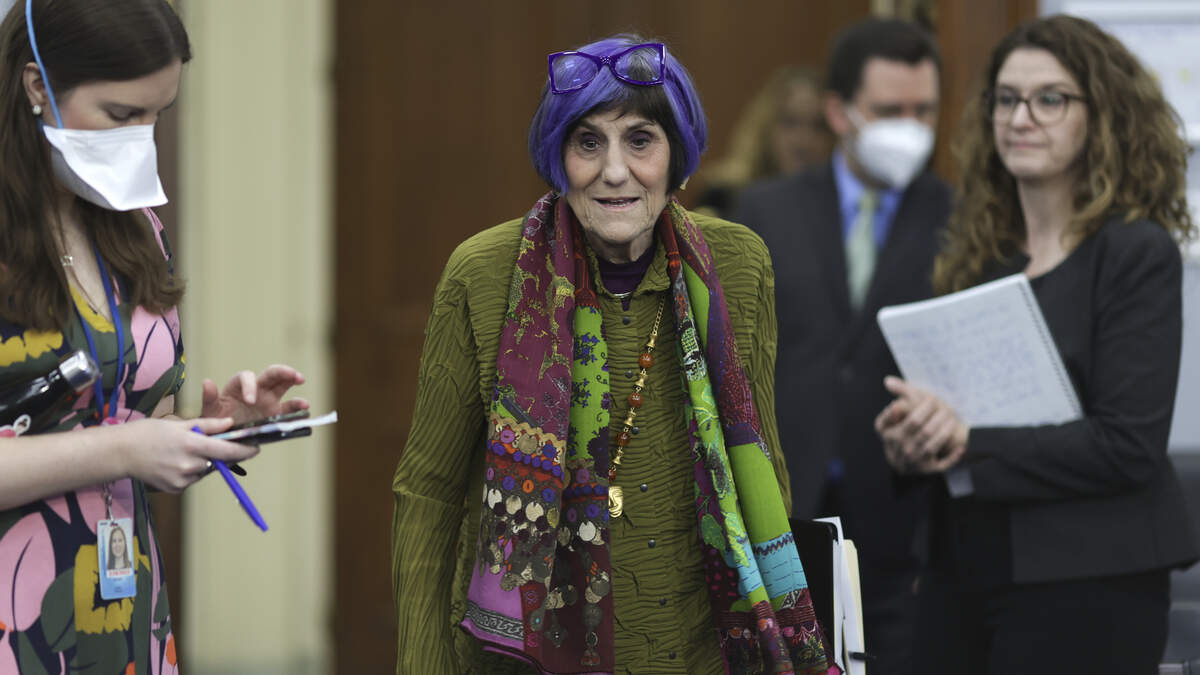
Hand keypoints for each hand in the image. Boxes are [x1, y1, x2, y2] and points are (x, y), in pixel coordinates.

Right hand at [114, 417, 260, 492]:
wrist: (120, 453)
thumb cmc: (148, 433)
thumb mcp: (179, 423)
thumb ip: (208, 425)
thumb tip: (231, 424)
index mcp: (191, 445)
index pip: (228, 450)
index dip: (245, 450)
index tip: (257, 448)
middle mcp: (189, 465)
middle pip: (219, 462)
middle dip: (224, 454)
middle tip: (217, 444)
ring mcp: (182, 480)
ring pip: (206, 471)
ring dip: (205, 462)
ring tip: (185, 451)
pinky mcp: (175, 489)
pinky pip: (193, 479)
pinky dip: (191, 471)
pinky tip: (175, 462)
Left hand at [200, 364, 308, 424]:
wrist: (224, 441)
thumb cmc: (215, 424)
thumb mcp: (209, 412)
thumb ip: (210, 398)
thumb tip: (207, 382)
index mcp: (238, 387)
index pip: (246, 377)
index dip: (250, 386)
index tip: (250, 401)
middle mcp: (255, 390)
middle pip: (271, 374)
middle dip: (283, 372)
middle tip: (294, 375)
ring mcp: (268, 400)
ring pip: (284, 385)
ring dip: (294, 381)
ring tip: (301, 384)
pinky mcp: (276, 413)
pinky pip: (289, 408)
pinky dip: (298, 407)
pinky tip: (305, 409)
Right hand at [875, 376, 968, 473]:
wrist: (901, 463)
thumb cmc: (897, 434)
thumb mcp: (888, 420)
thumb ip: (893, 396)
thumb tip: (889, 381)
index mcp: (890, 434)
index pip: (911, 419)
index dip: (924, 408)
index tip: (932, 399)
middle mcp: (902, 449)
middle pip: (925, 430)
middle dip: (939, 416)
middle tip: (946, 406)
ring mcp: (915, 461)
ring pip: (934, 444)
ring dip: (946, 430)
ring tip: (952, 418)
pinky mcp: (927, 470)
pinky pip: (942, 464)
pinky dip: (952, 457)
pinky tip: (960, 447)